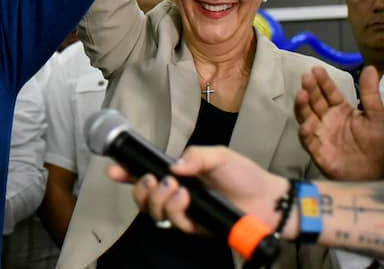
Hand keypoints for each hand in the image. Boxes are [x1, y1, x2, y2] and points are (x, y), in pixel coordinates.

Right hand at [107, 146, 288, 235]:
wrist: (269, 200)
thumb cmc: (245, 175)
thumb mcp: (219, 155)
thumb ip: (196, 156)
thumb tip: (173, 166)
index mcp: (180, 174)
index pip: (148, 173)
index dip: (128, 172)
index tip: (114, 169)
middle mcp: (178, 194)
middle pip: (143, 197)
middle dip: (140, 189)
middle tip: (153, 180)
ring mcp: (185, 211)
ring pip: (155, 212)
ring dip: (159, 200)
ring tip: (177, 190)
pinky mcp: (196, 227)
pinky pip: (175, 224)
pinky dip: (176, 211)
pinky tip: (186, 200)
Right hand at [295, 66, 383, 179]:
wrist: (375, 174)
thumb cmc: (377, 145)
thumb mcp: (378, 117)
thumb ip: (370, 94)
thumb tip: (370, 67)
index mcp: (342, 110)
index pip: (329, 92)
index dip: (323, 81)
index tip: (316, 69)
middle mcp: (328, 119)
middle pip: (315, 101)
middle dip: (310, 89)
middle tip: (306, 77)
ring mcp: (320, 133)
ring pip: (307, 116)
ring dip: (303, 105)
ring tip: (301, 94)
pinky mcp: (317, 149)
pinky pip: (308, 139)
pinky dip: (305, 131)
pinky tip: (307, 124)